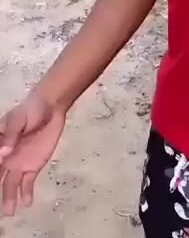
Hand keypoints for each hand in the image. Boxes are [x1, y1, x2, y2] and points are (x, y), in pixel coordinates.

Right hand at [0, 91, 65, 216]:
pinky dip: (26, 193)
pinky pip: (27, 182)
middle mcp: (5, 157)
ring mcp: (18, 163)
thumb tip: (3, 153)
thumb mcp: (19, 118)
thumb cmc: (31, 110)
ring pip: (10, 184)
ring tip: (9, 212)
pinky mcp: (32, 166)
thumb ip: (12, 135)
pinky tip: (27, 202)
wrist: (51, 107)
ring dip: (9, 197)